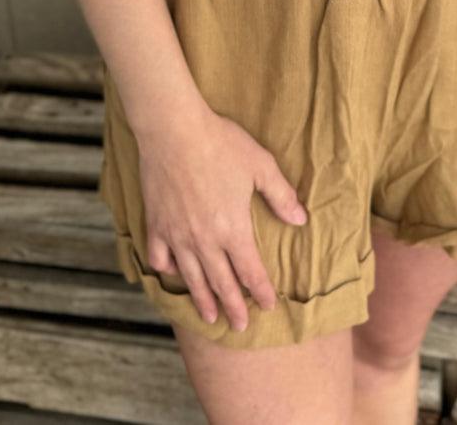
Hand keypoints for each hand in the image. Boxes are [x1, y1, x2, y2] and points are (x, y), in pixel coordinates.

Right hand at [135, 104, 307, 331]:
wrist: (173, 130)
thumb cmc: (220, 143)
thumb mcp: (260, 165)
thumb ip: (280, 195)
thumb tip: (300, 220)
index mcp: (233, 229)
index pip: (251, 271)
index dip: (260, 291)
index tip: (267, 305)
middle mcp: (205, 241)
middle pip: (221, 283)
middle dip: (233, 306)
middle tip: (239, 326)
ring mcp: (177, 235)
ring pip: (191, 277)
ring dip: (202, 299)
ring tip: (209, 316)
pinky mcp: (156, 224)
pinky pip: (160, 257)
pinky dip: (166, 270)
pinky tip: (171, 274)